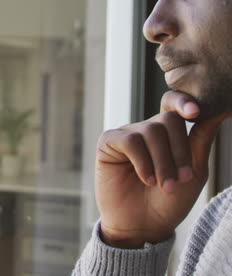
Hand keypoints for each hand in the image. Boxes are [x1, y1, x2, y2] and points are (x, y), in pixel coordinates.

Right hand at [95, 91, 226, 247]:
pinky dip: (143, 162)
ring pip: (151, 132)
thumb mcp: (193, 171)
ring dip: (163, 163)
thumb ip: (201, 139)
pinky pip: (130, 141)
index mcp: (167, 131)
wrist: (143, 227)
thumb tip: (220, 110)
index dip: (183, 101)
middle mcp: (147, 128)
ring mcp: (127, 133)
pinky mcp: (109, 142)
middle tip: (182, 178)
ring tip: (164, 185)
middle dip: (179, 151)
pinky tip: (146, 179)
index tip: (195, 112)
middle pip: (168, 120)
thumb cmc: (169, 200)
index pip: (173, 103)